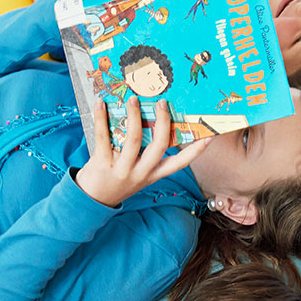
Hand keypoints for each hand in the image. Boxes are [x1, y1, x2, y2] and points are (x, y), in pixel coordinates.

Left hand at [76, 97, 211, 207]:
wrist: (91, 201)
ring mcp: (121, 169)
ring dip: (134, 116)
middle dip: (162, 122)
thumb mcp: (137, 174)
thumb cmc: (116, 181)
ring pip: (133, 139)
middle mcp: (140, 173)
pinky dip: (101, 118)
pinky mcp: (102, 163)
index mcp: (152, 174)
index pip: (179, 164)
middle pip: (158, 146)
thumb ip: (144, 155)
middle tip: (162, 103)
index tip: (208, 136)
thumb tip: (149, 122)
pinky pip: (103, 137)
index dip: (195, 151)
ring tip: (134, 99)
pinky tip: (101, 104)